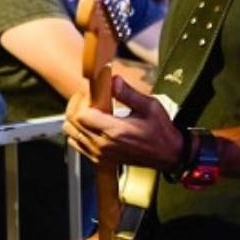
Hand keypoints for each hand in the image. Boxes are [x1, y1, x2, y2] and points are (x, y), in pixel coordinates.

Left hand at [63, 76, 180, 167]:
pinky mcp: (99, 159)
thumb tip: (114, 80)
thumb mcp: (150, 106)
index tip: (91, 91)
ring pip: (71, 133)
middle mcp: (103, 145)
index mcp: (114, 131)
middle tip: (89, 96)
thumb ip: (129, 93)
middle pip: (72, 122)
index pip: (81, 115)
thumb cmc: (161, 131)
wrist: (168, 155)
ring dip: (75, 118)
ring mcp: (100, 154)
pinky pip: (76, 144)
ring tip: (90, 108)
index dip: (82, 100)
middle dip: (76, 105)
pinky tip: (92, 123)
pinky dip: (78, 131)